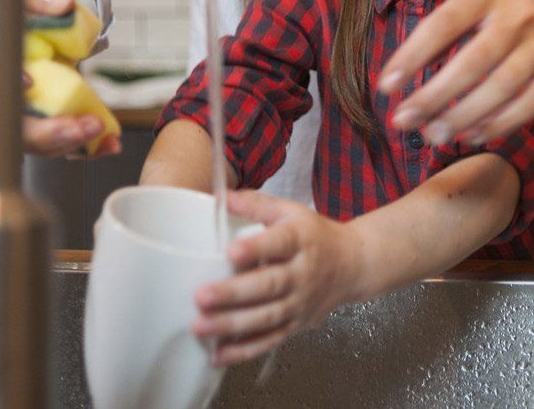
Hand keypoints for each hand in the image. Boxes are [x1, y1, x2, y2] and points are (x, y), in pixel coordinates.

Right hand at [23, 0, 120, 158]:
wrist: (26, 17)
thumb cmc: (17, 4)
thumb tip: (63, 4)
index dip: (10, 87)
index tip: (30, 82)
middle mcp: (4, 95)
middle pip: (13, 129)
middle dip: (47, 133)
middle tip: (85, 125)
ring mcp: (19, 110)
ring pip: (34, 142)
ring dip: (71, 144)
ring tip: (104, 134)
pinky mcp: (42, 117)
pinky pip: (58, 139)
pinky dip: (85, 145)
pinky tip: (109, 142)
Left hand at [192, 190, 351, 365]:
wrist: (352, 265)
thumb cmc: (313, 234)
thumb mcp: (290, 211)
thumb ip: (256, 204)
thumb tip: (220, 196)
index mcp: (300, 240)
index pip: (279, 244)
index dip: (256, 249)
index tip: (231, 251)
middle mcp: (302, 274)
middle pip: (268, 286)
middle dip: (234, 293)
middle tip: (201, 296)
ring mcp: (300, 303)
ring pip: (267, 317)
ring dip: (232, 325)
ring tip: (200, 326)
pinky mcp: (296, 326)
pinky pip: (270, 341)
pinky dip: (244, 351)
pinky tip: (218, 355)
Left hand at [379, 0, 533, 145]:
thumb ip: (446, 26)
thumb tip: (403, 68)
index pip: (443, 25)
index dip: (412, 56)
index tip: (386, 86)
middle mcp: (516, 15)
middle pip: (472, 62)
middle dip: (434, 96)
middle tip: (403, 121)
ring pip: (500, 87)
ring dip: (463, 116)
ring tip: (434, 135)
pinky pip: (528, 103)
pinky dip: (499, 124)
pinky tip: (472, 136)